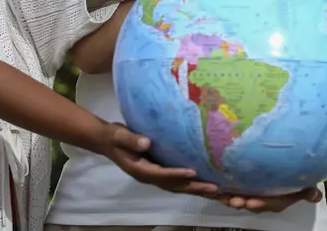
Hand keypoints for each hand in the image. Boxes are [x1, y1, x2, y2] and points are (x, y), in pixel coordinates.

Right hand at [97, 122, 219, 196]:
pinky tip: (207, 181)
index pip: (161, 174)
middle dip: (195, 188)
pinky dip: (192, 183)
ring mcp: (155, 176)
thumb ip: (131, 139)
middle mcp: (150, 177)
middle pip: (175, 186)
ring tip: (218, 191)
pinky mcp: (160, 171)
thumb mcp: (119, 135)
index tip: (193, 172)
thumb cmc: (114, 136)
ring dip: (197, 189)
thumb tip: (146, 142)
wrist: (108, 141)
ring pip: (178, 186)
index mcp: (140, 170)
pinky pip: (178, 181)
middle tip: (215, 189)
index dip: (177, 174)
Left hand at [215, 187, 322, 212]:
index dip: (259, 204)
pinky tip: (213, 185)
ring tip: (221, 195)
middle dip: (241, 202)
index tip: (252, 203)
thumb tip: (316, 195)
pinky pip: (229, 189)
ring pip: (238, 197)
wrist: (285, 174)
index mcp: (274, 201)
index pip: (267, 204)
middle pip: (249, 202)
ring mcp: (249, 194)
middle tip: (233, 201)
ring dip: (228, 197)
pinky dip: (221, 189)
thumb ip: (307, 191)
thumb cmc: (293, 181)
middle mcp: (260, 200)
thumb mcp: (302, 187)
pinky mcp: (239, 186)